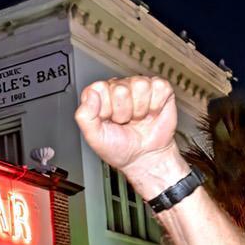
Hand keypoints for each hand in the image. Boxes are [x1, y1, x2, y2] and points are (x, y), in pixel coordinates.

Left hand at [74, 76, 186, 196]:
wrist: (144, 158)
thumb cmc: (119, 148)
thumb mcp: (94, 137)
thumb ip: (84, 115)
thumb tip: (90, 94)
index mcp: (101, 95)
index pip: (100, 88)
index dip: (105, 108)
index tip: (108, 120)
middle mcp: (119, 87)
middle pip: (121, 88)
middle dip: (124, 112)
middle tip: (124, 122)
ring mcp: (139, 87)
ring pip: (141, 85)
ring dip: (140, 109)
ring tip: (137, 119)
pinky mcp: (160, 89)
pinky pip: (160, 86)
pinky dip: (156, 105)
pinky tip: (151, 113)